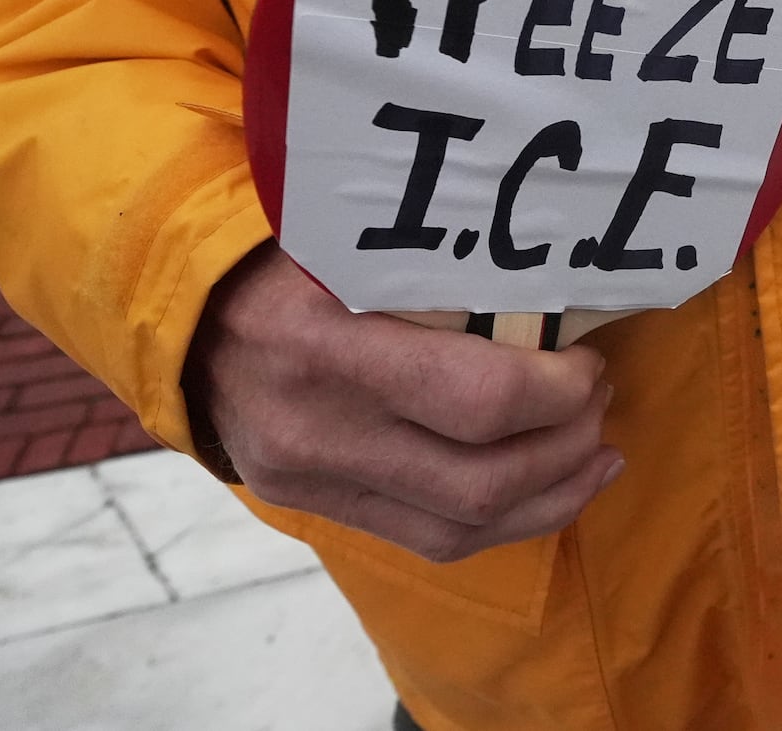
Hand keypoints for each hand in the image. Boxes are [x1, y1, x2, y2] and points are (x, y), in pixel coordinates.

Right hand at [185, 243, 623, 562]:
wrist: (182, 313)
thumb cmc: (282, 251)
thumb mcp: (349, 240)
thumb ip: (436, 268)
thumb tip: (557, 285)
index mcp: (325, 344)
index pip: (478, 401)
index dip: (557, 393)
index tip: (589, 362)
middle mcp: (315, 428)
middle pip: (480, 480)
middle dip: (565, 446)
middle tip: (600, 402)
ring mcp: (310, 479)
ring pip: (462, 527)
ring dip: (550, 497)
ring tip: (597, 457)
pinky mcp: (313, 506)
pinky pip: (429, 540)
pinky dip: (503, 523)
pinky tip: (548, 494)